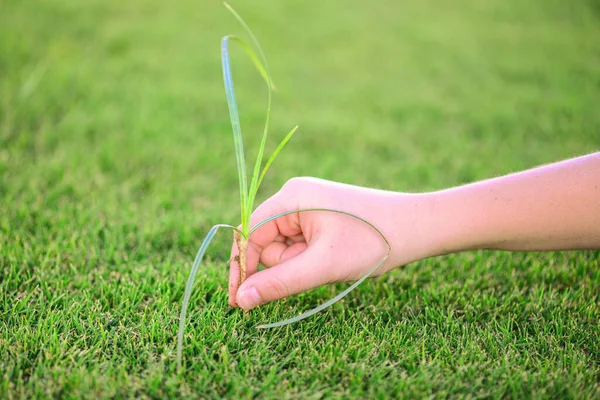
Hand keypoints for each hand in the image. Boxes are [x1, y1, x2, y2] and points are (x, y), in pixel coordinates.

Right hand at [228, 177, 433, 309]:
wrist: (417, 227)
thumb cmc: (372, 241)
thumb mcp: (322, 266)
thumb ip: (280, 283)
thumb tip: (241, 300)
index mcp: (292, 196)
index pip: (249, 232)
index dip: (241, 266)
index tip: (238, 302)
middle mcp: (295, 197)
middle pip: (265, 242)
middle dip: (282, 265)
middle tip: (314, 271)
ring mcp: (308, 207)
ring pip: (283, 248)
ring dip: (299, 264)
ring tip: (330, 262)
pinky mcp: (319, 218)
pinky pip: (299, 245)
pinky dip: (309, 260)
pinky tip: (333, 258)